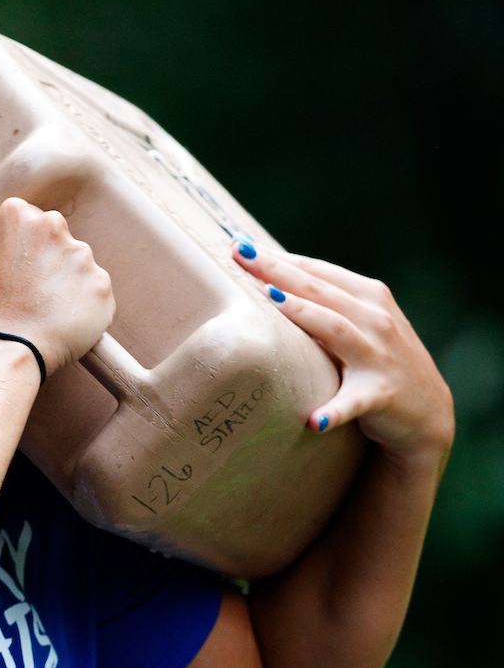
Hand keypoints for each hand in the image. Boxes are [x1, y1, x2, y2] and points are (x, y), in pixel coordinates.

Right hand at [0, 193, 114, 376]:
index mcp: (17, 214)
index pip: (17, 230)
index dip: (5, 258)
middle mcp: (55, 226)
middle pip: (48, 244)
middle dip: (35, 267)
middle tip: (16, 300)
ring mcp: (84, 258)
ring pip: (71, 269)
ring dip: (58, 287)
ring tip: (35, 314)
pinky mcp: (101, 289)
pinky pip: (91, 295)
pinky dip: (78, 309)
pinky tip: (55, 324)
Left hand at [234, 241, 453, 467]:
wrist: (427, 413)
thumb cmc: (379, 362)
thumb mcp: (360, 324)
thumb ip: (326, 304)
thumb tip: (269, 284)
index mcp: (369, 297)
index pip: (318, 272)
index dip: (279, 258)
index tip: (240, 246)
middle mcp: (376, 320)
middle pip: (320, 291)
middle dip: (279, 271)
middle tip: (240, 254)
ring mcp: (379, 356)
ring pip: (336, 329)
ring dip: (303, 313)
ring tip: (269, 298)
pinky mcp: (381, 395)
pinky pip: (354, 402)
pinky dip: (334, 410)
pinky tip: (313, 421)